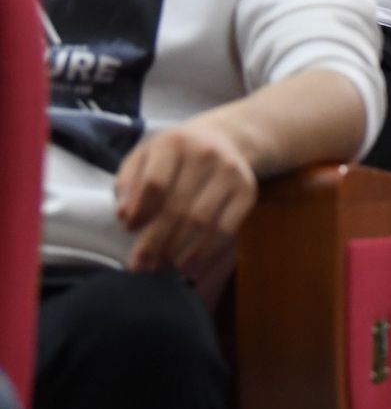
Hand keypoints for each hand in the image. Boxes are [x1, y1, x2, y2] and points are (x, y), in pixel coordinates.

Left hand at [116, 121, 258, 275]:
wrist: (227, 139)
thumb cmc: (176, 155)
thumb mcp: (146, 156)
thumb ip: (129, 182)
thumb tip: (125, 216)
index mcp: (174, 143)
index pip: (155, 183)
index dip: (141, 210)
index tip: (129, 229)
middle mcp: (205, 155)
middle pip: (178, 207)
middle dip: (156, 242)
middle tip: (141, 266)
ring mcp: (230, 174)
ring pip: (203, 222)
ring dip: (180, 252)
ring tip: (164, 268)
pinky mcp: (247, 191)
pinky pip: (227, 229)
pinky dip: (207, 253)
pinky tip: (191, 267)